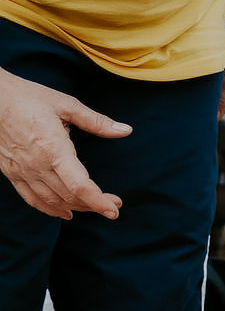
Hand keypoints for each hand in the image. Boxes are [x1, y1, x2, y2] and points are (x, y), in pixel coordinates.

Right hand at [0, 68, 130, 219]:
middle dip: (95, 205)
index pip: (79, 185)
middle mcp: (36, 164)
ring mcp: (22, 171)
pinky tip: (65, 212)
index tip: (114, 210)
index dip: (99, 201)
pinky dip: (50, 209)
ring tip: (97, 207)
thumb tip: (126, 130)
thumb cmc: (30, 98)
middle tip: (115, 205)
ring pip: (52, 201)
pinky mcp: (12, 173)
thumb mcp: (67, 105)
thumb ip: (97, 122)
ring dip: (76, 208)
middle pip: (69, 196)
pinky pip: (32, 198)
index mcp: (53, 148)